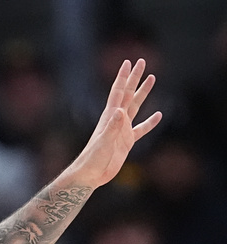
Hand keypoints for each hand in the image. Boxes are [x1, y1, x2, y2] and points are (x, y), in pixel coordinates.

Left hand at [71, 59, 161, 186]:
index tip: (129, 62)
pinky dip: (150, 122)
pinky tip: (159, 115)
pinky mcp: (126, 142)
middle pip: (128, 93)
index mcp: (110, 117)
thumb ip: (112, 127)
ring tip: (152, 78)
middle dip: (135, 77)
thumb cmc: (93, 159)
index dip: (123, 77)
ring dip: (143, 92)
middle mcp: (116, 120)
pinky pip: (141, 129)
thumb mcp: (104, 142)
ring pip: (135, 106)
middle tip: (142, 61)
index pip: (118, 91)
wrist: (90, 175)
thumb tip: (121, 111)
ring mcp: (122, 130)